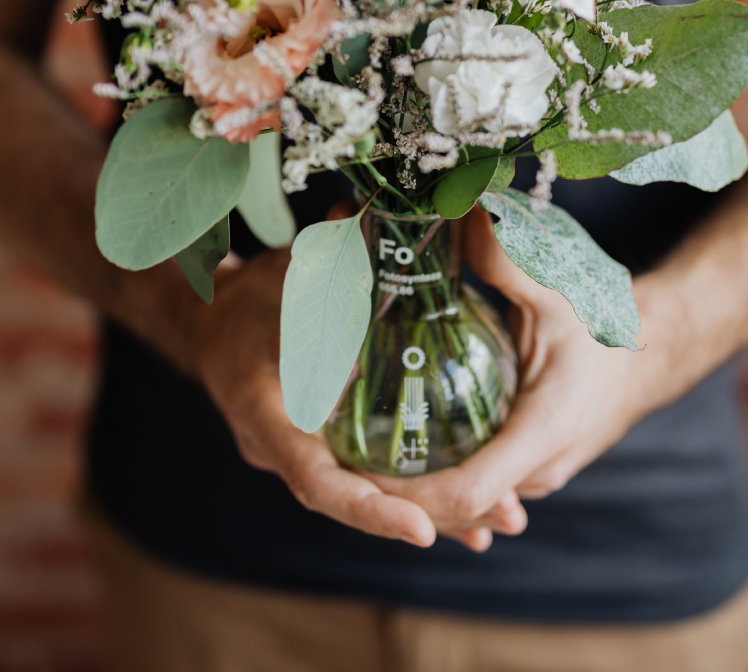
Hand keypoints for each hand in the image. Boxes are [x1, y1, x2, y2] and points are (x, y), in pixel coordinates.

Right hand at [190, 210, 526, 551]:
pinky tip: (473, 500)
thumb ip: (321, 278)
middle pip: (354, 500)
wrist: (214, 321)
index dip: (367, 509)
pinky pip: (369, 474)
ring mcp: (302, 452)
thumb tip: (362, 250)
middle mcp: (281, 450)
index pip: (316, 479)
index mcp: (264, 417)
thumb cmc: (246, 298)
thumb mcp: (280, 282)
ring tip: (502, 522)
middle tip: (496, 521)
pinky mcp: (323, 445)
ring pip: (367, 494)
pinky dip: (417, 488)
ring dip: (433, 511)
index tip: (421, 529)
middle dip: (425, 516)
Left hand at [366, 204, 657, 526]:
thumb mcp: (557, 291)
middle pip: (457, 508)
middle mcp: (540, 467)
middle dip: (397, 494)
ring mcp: (535, 476)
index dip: (410, 496)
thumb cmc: (603, 327)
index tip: (358, 472)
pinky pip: (476, 489)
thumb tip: (461, 215)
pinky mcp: (527, 470)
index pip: (469, 493)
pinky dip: (436, 477)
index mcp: (546, 430)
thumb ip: (508, 262)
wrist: (646, 359)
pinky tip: (394, 448)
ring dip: (413, 489)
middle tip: (335, 460)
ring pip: (465, 505)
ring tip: (351, 453)